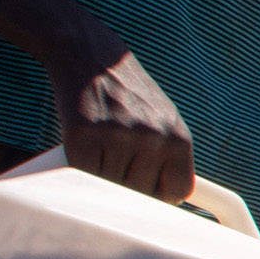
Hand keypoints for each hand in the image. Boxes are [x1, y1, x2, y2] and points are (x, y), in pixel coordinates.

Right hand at [60, 49, 194, 201]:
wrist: (91, 56)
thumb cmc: (129, 95)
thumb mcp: (164, 121)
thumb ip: (169, 158)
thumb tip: (167, 202)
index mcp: (179, 138)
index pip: (178, 192)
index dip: (159, 195)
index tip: (147, 188)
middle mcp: (152, 139)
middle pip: (141, 194)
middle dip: (128, 183)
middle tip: (117, 159)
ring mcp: (117, 138)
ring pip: (110, 187)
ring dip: (102, 174)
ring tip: (102, 146)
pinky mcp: (82, 137)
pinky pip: (83, 175)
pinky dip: (80, 166)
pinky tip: (85, 146)